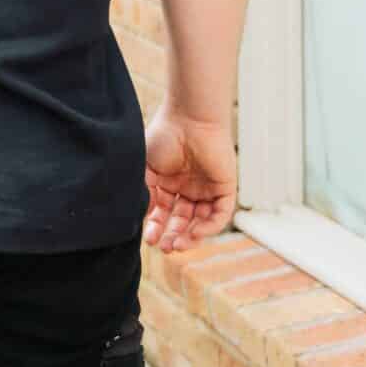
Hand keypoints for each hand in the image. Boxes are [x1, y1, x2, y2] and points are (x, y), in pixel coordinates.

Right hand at [143, 108, 236, 252]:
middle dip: (173, 236)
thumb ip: (144, 194)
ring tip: (177, 245)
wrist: (188, 118)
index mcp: (169, 182)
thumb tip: (140, 219)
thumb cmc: (164, 136)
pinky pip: (220, 214)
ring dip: (190, 236)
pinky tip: (194, 232)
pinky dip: (209, 227)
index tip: (149, 240)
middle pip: (182, 220)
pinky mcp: (225, 188)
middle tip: (165, 248)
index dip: (157, 228)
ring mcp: (207, 189)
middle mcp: (189, 188)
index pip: (164, 212)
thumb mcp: (146, 169)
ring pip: (201, 221)